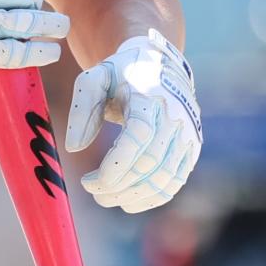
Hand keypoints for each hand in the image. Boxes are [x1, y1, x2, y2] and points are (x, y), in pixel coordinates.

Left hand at [66, 30, 202, 211]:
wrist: (159, 64)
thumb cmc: (121, 74)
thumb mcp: (94, 79)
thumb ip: (81, 110)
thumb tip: (74, 148)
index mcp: (148, 97)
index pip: (138, 137)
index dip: (115, 166)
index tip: (89, 182)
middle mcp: (174, 116)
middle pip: (150, 162)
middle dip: (118, 185)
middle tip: (92, 191)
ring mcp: (187, 133)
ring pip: (164, 177)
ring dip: (133, 195)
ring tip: (106, 198)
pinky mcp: (192, 147)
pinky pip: (176, 180)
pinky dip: (153, 197)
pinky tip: (128, 201)